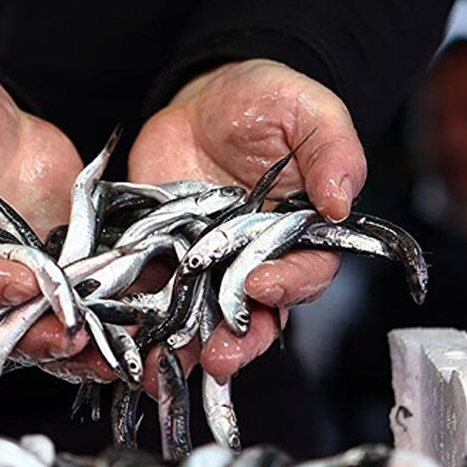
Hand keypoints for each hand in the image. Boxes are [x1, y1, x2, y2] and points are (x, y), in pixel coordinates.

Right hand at [0, 58, 90, 359]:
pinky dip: (116, 308)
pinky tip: (150, 317)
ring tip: (119, 352)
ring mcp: (29, 265)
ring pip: (52, 317)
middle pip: (9, 317)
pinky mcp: (67, 254)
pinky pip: (89, 291)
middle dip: (40, 333)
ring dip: (85, 338)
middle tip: (75, 337)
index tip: (17, 282)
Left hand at [128, 59, 367, 382]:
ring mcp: (208, 267)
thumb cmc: (268, 101)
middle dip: (238, 342)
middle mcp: (257, 262)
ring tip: (165, 369)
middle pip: (255, 316)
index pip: (305, 275)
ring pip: (203, 320)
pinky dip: (140, 322)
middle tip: (218, 357)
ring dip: (185, 348)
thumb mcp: (309, 112)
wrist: (204, 97)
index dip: (287, 287)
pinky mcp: (165, 260)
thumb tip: (342, 203)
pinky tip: (125, 341)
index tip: (262, 287)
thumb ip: (333, 153)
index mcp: (302, 237)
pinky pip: (154, 297)